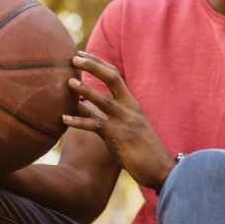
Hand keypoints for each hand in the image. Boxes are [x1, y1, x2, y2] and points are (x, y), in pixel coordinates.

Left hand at [63, 52, 173, 190]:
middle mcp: (130, 108)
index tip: (81, 54)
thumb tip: (78, 103)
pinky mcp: (120, 137)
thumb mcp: (122, 128)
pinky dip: (79, 121)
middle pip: (113, 78)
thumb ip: (102, 114)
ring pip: (104, 100)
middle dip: (93, 66)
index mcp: (132, 104)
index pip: (115, 75)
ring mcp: (126, 121)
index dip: (98, 62)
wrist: (161, 170)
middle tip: (74, 57)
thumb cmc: (140, 150)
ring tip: (68, 82)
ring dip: (85, 90)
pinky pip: (96, 126)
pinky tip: (63, 119)